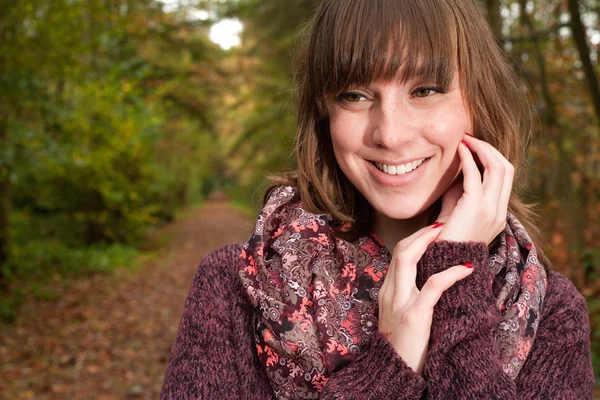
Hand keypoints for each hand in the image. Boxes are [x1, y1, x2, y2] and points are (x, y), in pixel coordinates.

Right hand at [377, 224, 473, 374]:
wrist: (395, 371)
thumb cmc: (404, 345)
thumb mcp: (399, 315)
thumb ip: (407, 295)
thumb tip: (429, 279)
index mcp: (388, 291)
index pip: (398, 254)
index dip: (416, 238)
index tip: (434, 229)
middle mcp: (390, 292)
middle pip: (400, 250)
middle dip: (421, 232)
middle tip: (442, 223)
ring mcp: (400, 303)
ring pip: (407, 259)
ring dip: (429, 241)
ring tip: (448, 233)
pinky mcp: (414, 316)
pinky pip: (433, 286)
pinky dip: (451, 273)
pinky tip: (467, 269)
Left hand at [437, 134, 513, 244]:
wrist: (442, 262)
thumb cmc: (444, 238)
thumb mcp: (456, 212)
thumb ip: (460, 192)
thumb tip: (458, 169)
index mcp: (498, 213)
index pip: (506, 177)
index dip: (493, 157)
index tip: (476, 146)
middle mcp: (499, 211)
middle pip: (507, 168)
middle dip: (490, 149)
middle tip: (471, 138)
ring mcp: (491, 209)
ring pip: (498, 168)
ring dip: (482, 149)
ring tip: (466, 139)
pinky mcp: (475, 208)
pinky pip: (475, 175)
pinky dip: (469, 158)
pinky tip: (459, 149)